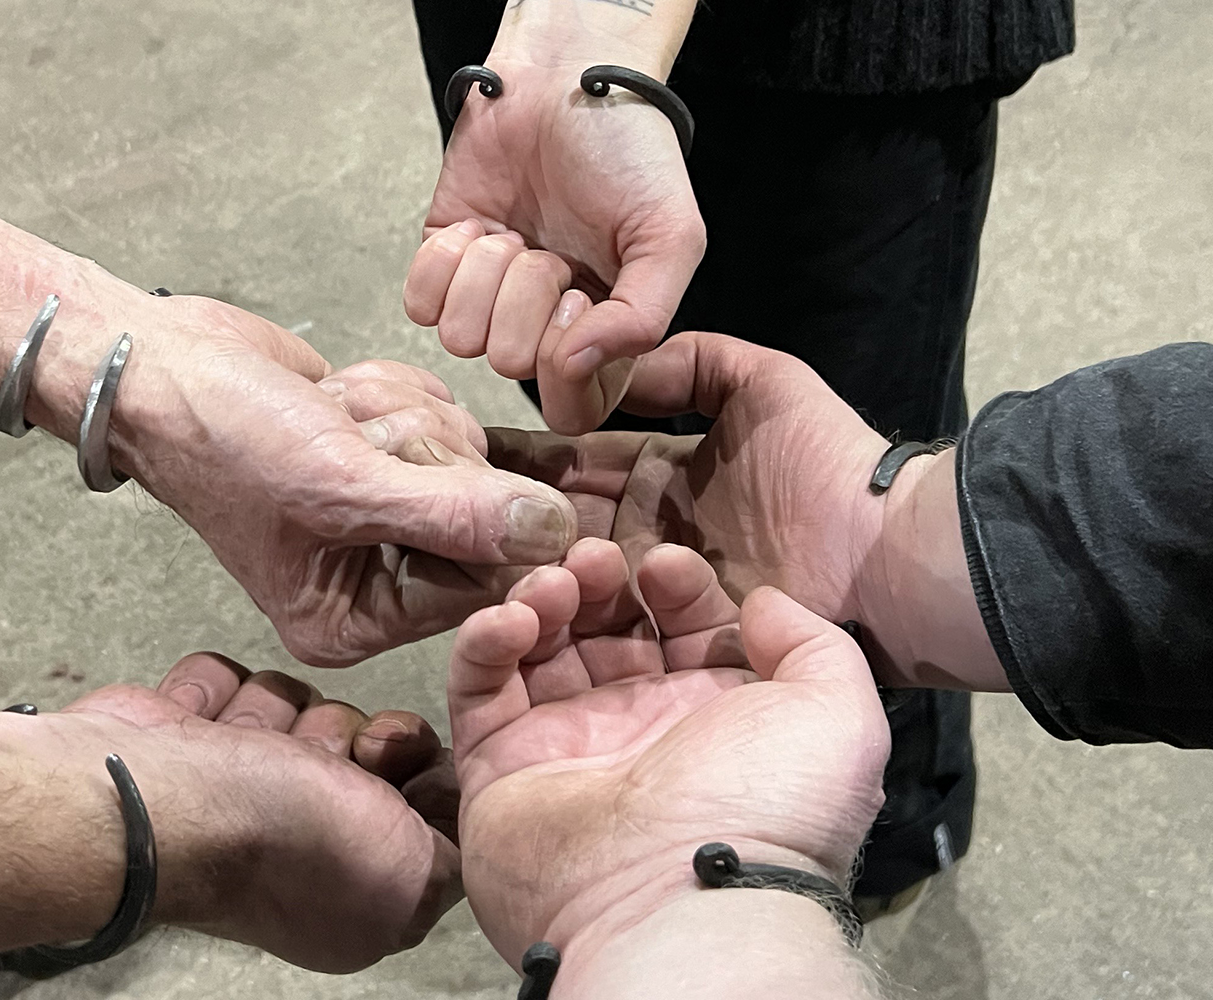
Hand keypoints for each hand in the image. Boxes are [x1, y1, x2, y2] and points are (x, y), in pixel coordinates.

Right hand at [0, 649, 460, 981]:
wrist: (152, 803)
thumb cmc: (278, 842)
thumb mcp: (410, 876)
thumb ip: (449, 852)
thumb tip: (459, 830)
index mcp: (348, 885)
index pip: (415, 798)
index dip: (415, 766)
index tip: (392, 758)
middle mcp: (295, 839)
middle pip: (360, 741)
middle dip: (345, 733)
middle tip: (322, 754)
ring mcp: (236, 783)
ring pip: (302, 702)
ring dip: (279, 712)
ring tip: (248, 743)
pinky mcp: (186, 735)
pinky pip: (229, 681)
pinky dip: (215, 692)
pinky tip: (204, 719)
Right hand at [42, 287, 577, 668]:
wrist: (162, 365)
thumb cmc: (224, 440)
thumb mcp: (341, 487)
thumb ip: (455, 516)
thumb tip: (556, 533)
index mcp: (355, 620)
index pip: (479, 585)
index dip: (483, 518)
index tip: (436, 467)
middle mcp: (376, 578)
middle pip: (483, 513)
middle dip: (423, 453)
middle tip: (353, 437)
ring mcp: (384, 512)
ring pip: (465, 452)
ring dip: (402, 414)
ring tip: (332, 416)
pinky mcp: (387, 452)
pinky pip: (441, 413)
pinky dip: (394, 390)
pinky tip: (334, 396)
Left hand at [404, 59, 703, 434]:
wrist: (562, 80)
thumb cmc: (626, 151)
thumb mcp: (669, 234)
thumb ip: (644, 316)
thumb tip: (580, 368)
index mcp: (607, 339)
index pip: (572, 408)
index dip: (567, 364)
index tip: (581, 298)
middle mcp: (545, 331)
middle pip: (511, 365)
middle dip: (530, 293)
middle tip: (555, 247)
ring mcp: (489, 304)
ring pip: (462, 338)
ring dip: (490, 271)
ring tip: (519, 231)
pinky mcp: (442, 271)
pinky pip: (420, 305)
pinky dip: (446, 259)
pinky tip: (480, 224)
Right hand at [448, 539, 887, 965]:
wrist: (678, 904)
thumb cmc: (765, 812)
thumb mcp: (838, 715)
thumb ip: (812, 642)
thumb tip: (762, 602)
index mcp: (713, 715)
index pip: (683, 624)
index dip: (674, 582)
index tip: (664, 563)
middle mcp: (637, 727)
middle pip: (606, 626)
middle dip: (601, 579)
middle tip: (597, 560)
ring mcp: (564, 747)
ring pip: (538, 647)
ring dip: (543, 597)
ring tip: (555, 586)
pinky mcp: (499, 767)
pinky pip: (477, 689)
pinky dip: (484, 641)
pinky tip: (510, 619)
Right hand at [485, 331, 1002, 689]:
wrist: (889, 568)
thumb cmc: (832, 472)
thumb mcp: (769, 384)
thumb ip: (698, 359)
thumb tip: (618, 357)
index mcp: (664, 483)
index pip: (579, 468)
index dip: (531, 458)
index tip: (469, 448)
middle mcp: (646, 544)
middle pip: (561, 527)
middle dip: (510, 514)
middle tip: (452, 501)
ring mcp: (649, 603)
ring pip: (562, 583)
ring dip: (521, 565)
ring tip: (478, 549)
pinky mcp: (657, 651)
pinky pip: (588, 636)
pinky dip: (537, 623)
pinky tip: (504, 604)